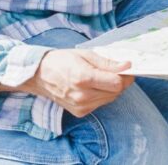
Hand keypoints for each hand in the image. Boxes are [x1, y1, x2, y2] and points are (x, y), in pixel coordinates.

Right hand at [10, 49, 134, 117]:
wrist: (40, 76)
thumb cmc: (63, 61)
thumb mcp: (86, 54)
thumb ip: (108, 62)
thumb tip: (127, 65)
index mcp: (83, 78)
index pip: (117, 83)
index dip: (125, 75)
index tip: (126, 68)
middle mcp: (82, 95)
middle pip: (116, 92)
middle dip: (119, 81)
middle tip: (114, 70)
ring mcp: (81, 106)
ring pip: (110, 98)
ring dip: (111, 88)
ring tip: (100, 77)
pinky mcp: (80, 112)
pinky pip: (101, 104)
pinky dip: (102, 95)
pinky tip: (93, 87)